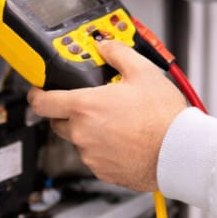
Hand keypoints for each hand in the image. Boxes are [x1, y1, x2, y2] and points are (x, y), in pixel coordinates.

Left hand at [28, 38, 187, 191]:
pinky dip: (103, 147)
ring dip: (89, 130)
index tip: (39, 91)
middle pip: (58, 121)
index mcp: (85, 107)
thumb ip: (117, 53)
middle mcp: (82, 134)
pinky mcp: (103, 171)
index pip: (42, 102)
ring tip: (117, 121)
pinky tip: (124, 138)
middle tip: (90, 102)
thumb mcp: (143, 72)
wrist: (179, 152)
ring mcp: (91, 155)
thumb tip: (105, 45)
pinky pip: (94, 156)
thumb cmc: (163, 117)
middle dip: (68, 111)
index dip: (36, 95)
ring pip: (79, 139)